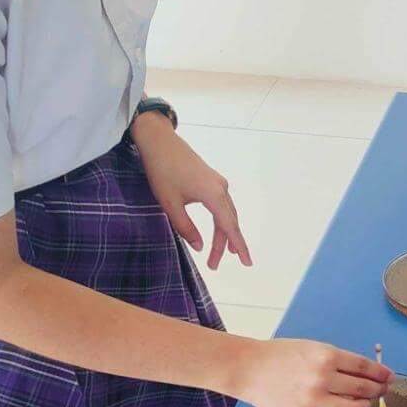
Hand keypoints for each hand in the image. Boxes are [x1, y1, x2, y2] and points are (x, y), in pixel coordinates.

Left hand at [132, 113, 250, 269]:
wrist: (159, 141)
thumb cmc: (162, 172)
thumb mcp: (170, 204)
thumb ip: (186, 228)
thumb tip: (200, 246)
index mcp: (214, 195)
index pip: (230, 227)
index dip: (239, 246)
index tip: (247, 262)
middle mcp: (221, 188)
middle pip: (228, 221)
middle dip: (224, 244)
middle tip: (214, 265)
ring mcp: (217, 182)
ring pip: (225, 213)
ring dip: (223, 232)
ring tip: (221, 252)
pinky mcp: (210, 179)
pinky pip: (222, 204)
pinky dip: (221, 219)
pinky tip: (218, 227)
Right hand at [235, 337, 394, 406]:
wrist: (249, 368)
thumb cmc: (281, 356)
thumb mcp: (313, 348)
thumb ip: (338, 361)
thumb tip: (369, 374)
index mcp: (326, 355)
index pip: (365, 367)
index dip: (381, 374)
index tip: (388, 377)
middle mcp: (322, 377)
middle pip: (364, 388)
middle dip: (378, 390)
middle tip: (381, 390)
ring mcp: (312, 399)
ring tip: (363, 404)